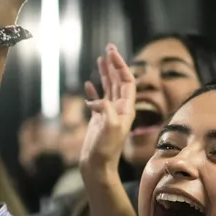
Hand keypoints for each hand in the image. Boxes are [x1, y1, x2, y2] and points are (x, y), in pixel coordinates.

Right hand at [80, 44, 135, 174]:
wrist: (97, 167)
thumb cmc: (105, 151)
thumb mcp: (109, 128)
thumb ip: (106, 110)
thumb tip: (96, 100)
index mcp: (126, 109)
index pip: (127, 81)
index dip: (121, 66)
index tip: (111, 53)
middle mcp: (120, 109)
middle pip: (119, 81)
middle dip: (114, 64)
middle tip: (109, 47)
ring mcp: (109, 114)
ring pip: (109, 88)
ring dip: (106, 73)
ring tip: (101, 59)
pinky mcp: (99, 120)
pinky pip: (97, 101)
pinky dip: (94, 91)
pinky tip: (89, 84)